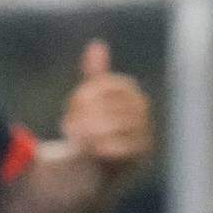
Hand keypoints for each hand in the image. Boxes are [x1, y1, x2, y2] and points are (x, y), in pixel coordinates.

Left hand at [60, 41, 152, 172]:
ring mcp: (144, 132)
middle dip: (85, 113)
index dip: (87, 93)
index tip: (73, 103)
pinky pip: (118, 147)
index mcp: (133, 94)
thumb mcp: (91, 101)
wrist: (98, 168)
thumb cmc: (95, 128)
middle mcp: (143, 112)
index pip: (109, 85)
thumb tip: (97, 44)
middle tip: (68, 123)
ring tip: (73, 135)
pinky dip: (99, 147)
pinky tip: (86, 149)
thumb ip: (95, 76)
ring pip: (112, 125)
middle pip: (109, 104)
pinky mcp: (139, 154)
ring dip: (88, 130)